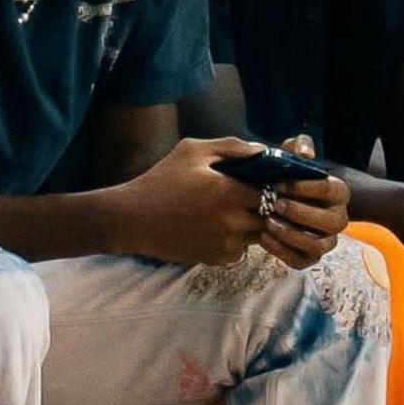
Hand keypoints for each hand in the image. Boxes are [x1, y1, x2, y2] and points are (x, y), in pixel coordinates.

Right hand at [115, 137, 265, 265]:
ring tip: (224, 214)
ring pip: (256, 235)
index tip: (252, 183)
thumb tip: (262, 151)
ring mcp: (226, 243)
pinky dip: (233, 242)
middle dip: (259, 207)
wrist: (132, 219)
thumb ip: (231, 146)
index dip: (265, 186)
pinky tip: (212, 230)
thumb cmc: (160, 181)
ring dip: (248, 225)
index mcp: (230, 191)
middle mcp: (233, 220)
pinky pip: (240, 251)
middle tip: (239, 199)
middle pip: (267, 215)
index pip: (270, 191)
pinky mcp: (217, 258)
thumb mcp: (191, 151)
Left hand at [262, 135, 347, 268]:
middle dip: (300, 213)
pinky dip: (281, 251)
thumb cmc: (289, 177)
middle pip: (330, 222)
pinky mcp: (309, 257)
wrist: (282, 200)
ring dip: (291, 234)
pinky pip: (300, 260)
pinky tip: (263, 236)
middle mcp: (338, 219)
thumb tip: (305, 153)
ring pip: (317, 245)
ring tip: (267, 221)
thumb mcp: (294, 156)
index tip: (280, 183)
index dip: (305, 187)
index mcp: (339, 193)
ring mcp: (326, 241)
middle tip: (275, 203)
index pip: (330, 190)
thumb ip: (299, 147)